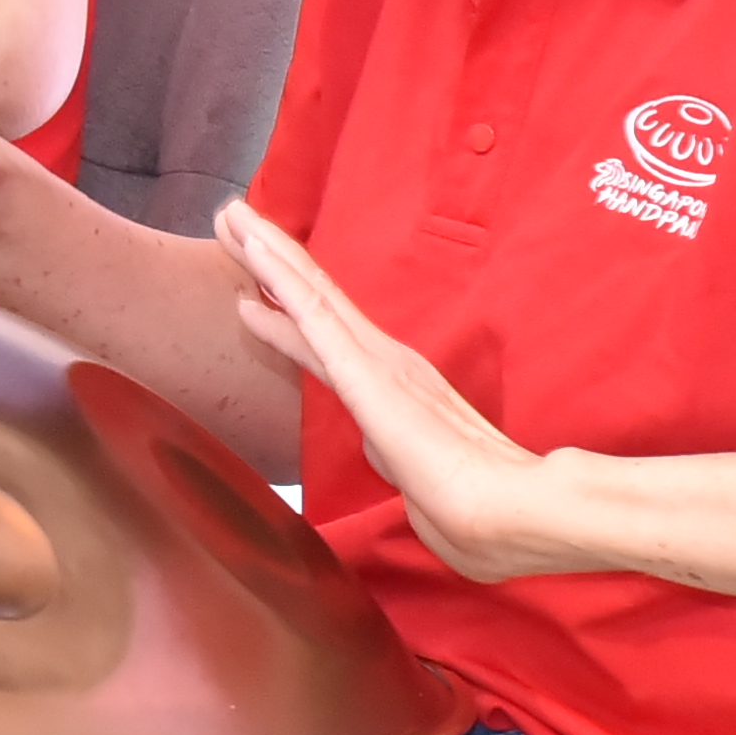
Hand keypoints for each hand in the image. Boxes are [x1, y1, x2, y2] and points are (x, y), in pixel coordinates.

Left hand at [220, 202, 589, 577]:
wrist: (506, 519)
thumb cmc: (476, 517)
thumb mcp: (423, 489)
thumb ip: (405, 471)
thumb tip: (401, 471)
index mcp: (395, 392)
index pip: (329, 341)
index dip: (290, 308)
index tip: (252, 281)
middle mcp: (385, 364)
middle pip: (315, 302)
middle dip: (271, 260)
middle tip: (229, 218)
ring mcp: (376, 363)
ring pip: (311, 296)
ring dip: (269, 255)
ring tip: (230, 215)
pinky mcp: (367, 371)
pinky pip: (315, 317)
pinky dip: (284, 280)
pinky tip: (256, 251)